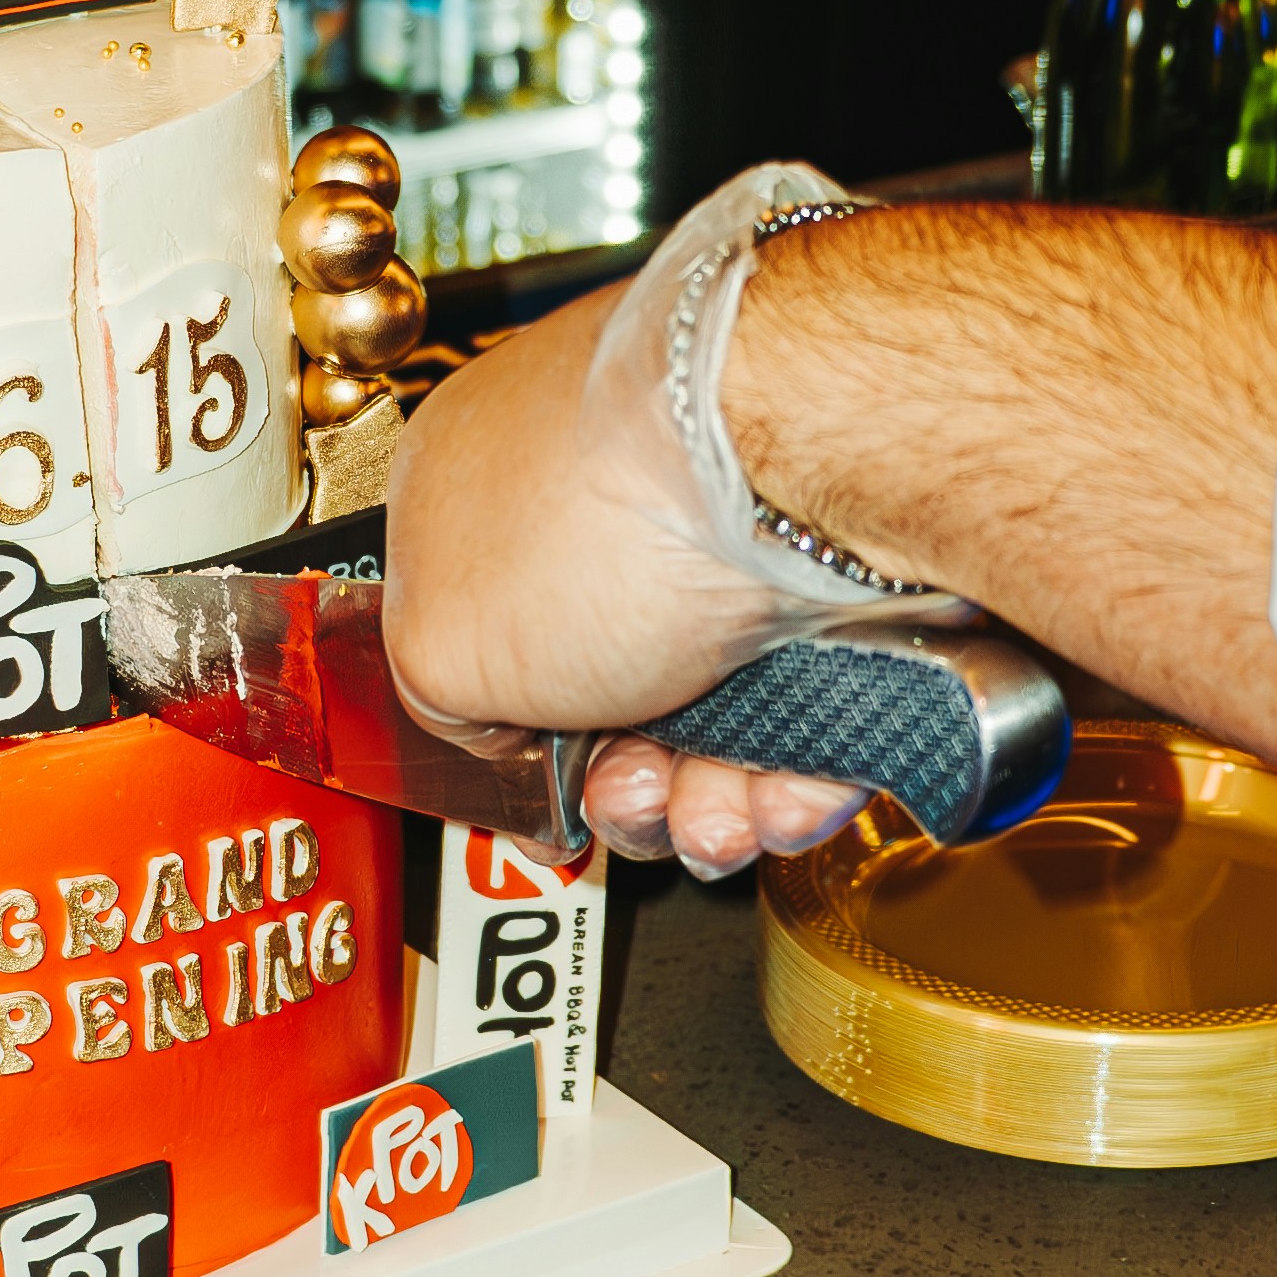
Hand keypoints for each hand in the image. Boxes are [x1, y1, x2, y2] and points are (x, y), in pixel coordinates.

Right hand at [384, 211, 891, 884]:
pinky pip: (809, 716)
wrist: (804, 461)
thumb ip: (438, 700)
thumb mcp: (440, 644)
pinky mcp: (838, 586)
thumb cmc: (616, 511)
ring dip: (704, 802)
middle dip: (619, 784)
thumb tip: (488, 736)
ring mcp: (732, 537)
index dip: (506, 729)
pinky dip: (792, 773)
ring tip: (709, 815)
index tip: (530, 789)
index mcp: (488, 476)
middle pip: (607, 692)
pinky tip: (777, 793)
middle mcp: (615, 495)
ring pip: (716, 724)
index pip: (481, 620)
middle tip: (625, 800)